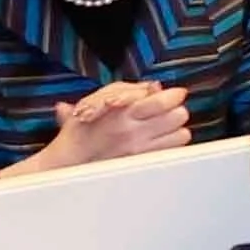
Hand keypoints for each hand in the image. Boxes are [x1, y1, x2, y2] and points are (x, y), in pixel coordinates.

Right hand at [15, 82, 195, 175]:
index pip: (164, 100)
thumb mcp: (98, 99)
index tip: (173, 94)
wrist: (69, 160)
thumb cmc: (81, 129)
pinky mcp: (143, 163)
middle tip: (167, 111)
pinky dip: (171, 144)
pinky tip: (160, 141)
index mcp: (123, 113)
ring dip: (176, 128)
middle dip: (175, 110)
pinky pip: (173, 151)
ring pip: (181, 134)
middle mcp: (134, 132)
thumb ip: (128, 89)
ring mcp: (141, 150)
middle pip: (178, 115)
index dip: (174, 94)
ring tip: (163, 127)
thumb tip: (153, 86)